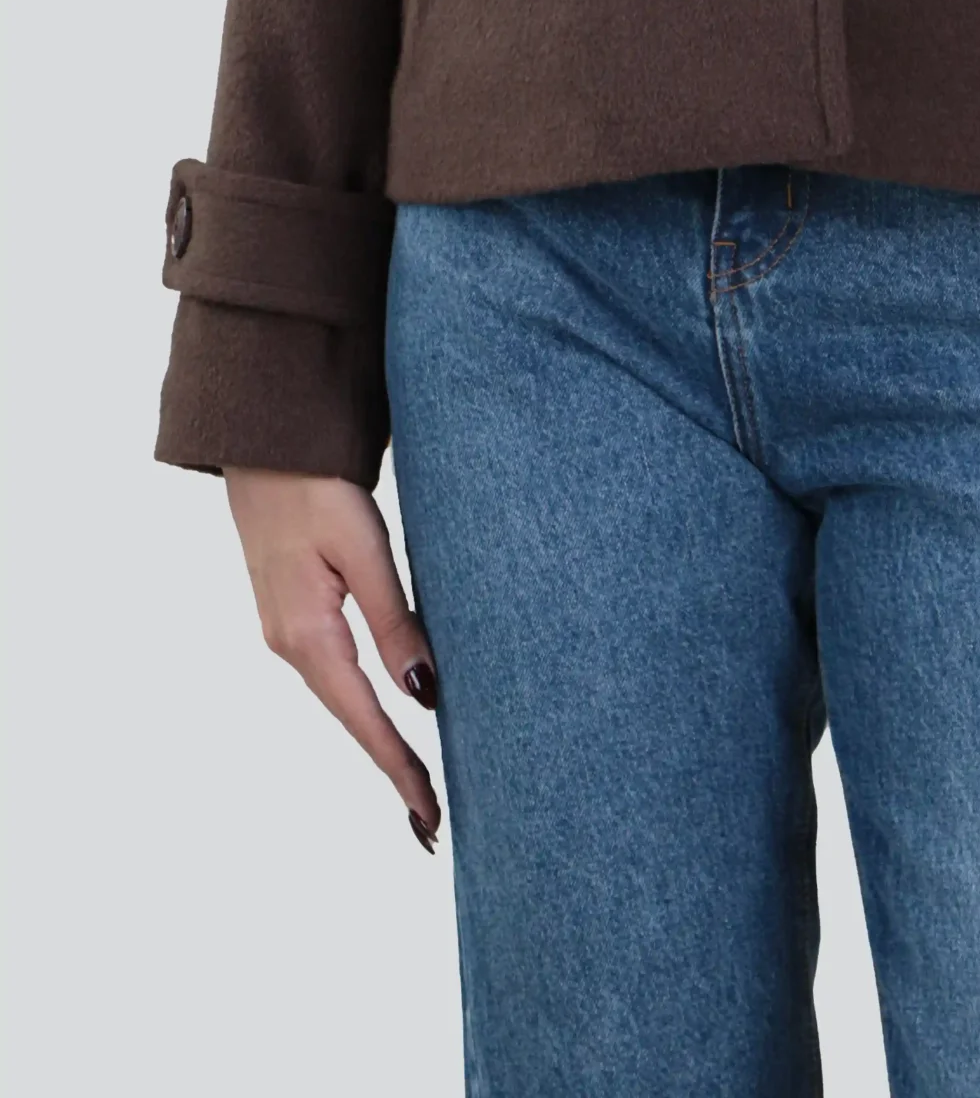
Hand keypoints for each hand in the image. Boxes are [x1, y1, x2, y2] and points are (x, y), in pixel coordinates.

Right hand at [224, 467, 441, 851]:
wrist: (262, 443)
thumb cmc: (316, 485)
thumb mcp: (364, 548)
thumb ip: (395, 621)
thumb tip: (424, 696)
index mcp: (309, 635)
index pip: (365, 720)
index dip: (399, 768)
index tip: (430, 818)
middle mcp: (292, 645)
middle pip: (352, 720)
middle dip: (392, 767)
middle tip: (432, 819)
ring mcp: (287, 631)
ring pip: (343, 699)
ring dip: (379, 739)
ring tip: (418, 779)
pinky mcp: (293, 613)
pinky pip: (335, 672)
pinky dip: (363, 704)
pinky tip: (385, 715)